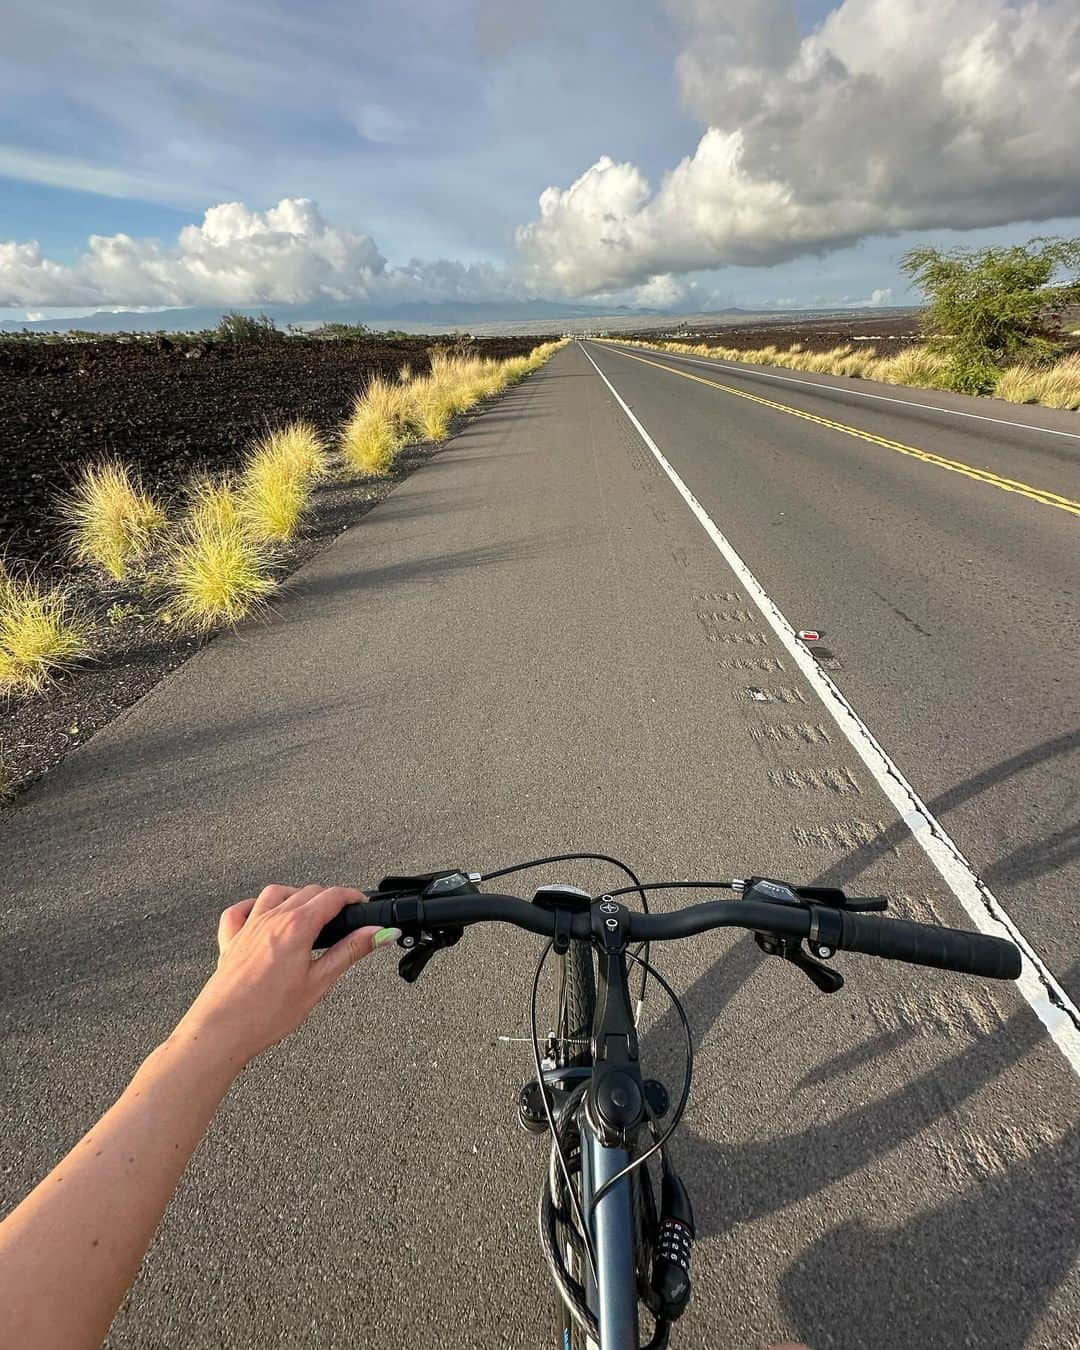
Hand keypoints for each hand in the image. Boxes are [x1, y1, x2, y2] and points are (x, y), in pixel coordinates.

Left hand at [175, 884, 397, 1067]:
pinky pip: (240, 910)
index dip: (352, 897)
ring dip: (295, 895)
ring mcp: (248, 926)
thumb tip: (379, 934)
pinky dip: (254, 906)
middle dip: (329, 898)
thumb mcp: (318, 983)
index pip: (332, 896)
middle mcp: (271, 918)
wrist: (222, 1030)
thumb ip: (349, 952)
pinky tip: (262, 915)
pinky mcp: (230, 940)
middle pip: (307, 891)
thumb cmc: (267, 1013)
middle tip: (343, 917)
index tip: (362, 905)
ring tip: (308, 912)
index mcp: (296, 926)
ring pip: (275, 893)